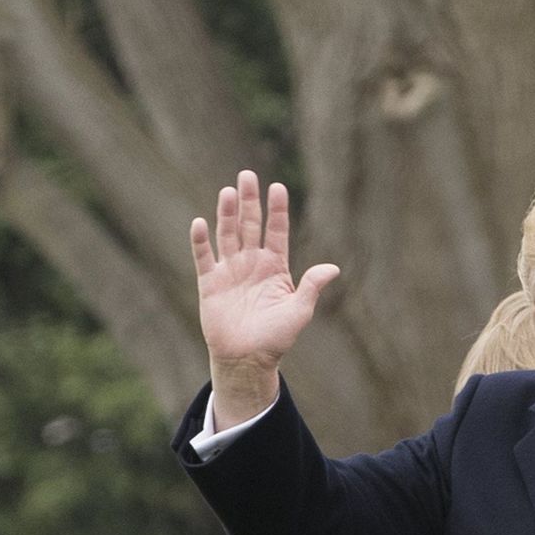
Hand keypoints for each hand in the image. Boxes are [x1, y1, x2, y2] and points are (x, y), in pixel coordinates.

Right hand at [190, 170, 339, 420]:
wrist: (247, 360)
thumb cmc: (276, 339)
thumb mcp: (298, 311)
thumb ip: (311, 287)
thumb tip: (333, 268)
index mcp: (274, 268)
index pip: (276, 232)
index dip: (277, 210)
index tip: (277, 187)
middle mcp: (251, 264)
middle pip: (249, 225)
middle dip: (249, 201)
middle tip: (247, 174)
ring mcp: (230, 271)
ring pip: (227, 235)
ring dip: (226, 214)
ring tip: (228, 191)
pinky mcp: (210, 283)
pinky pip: (204, 257)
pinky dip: (201, 241)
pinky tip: (201, 222)